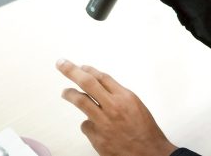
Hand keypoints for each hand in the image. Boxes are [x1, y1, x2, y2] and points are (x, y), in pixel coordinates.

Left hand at [57, 59, 177, 155]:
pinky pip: (86, 125)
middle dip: (71, 71)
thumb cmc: (145, 131)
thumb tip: (100, 88)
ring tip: (65, 92)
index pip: (102, 77)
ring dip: (69, 94)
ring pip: (81, 101)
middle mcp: (113, 107)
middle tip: (62, 64)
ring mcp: (103, 122)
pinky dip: (88, 124)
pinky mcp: (97, 137)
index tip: (81, 67)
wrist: (149, 153)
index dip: (89, 70)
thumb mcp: (136, 106)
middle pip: (87, 82)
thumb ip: (118, 96)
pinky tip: (94, 127)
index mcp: (125, 97)